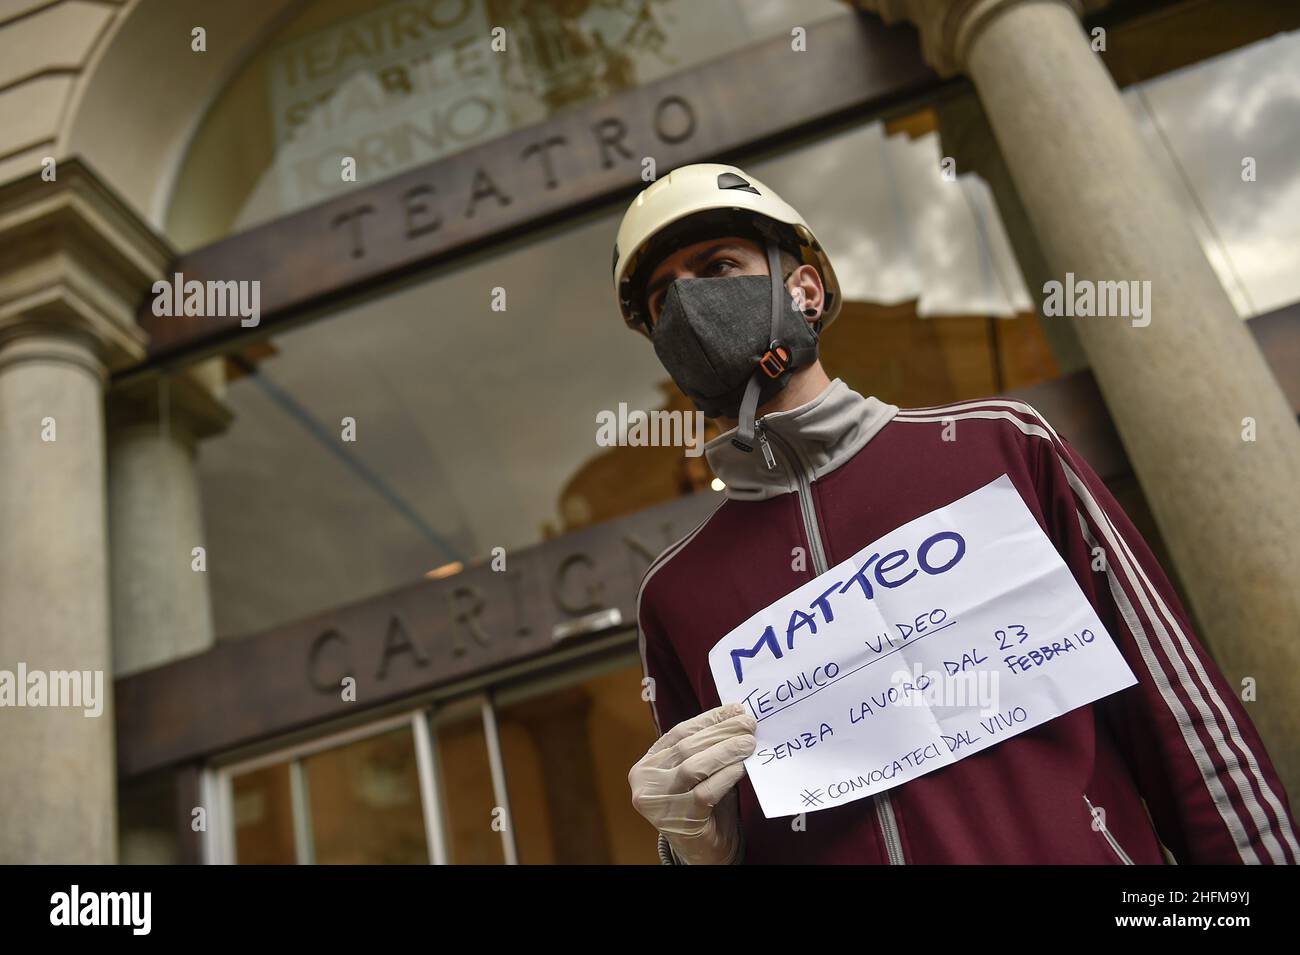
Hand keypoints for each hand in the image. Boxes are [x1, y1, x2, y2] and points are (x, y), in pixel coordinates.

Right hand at [629, 702, 755, 863]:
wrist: (702, 850)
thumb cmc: (702, 807)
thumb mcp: (698, 773)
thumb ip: (708, 749)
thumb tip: (736, 717)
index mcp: (647, 764)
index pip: (679, 733)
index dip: (708, 719)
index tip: (734, 709)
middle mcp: (645, 781)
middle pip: (686, 747)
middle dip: (721, 732)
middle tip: (748, 723)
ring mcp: (657, 801)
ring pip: (694, 767)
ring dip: (726, 751)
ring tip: (749, 742)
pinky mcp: (677, 818)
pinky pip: (705, 791)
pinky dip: (726, 775)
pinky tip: (742, 767)